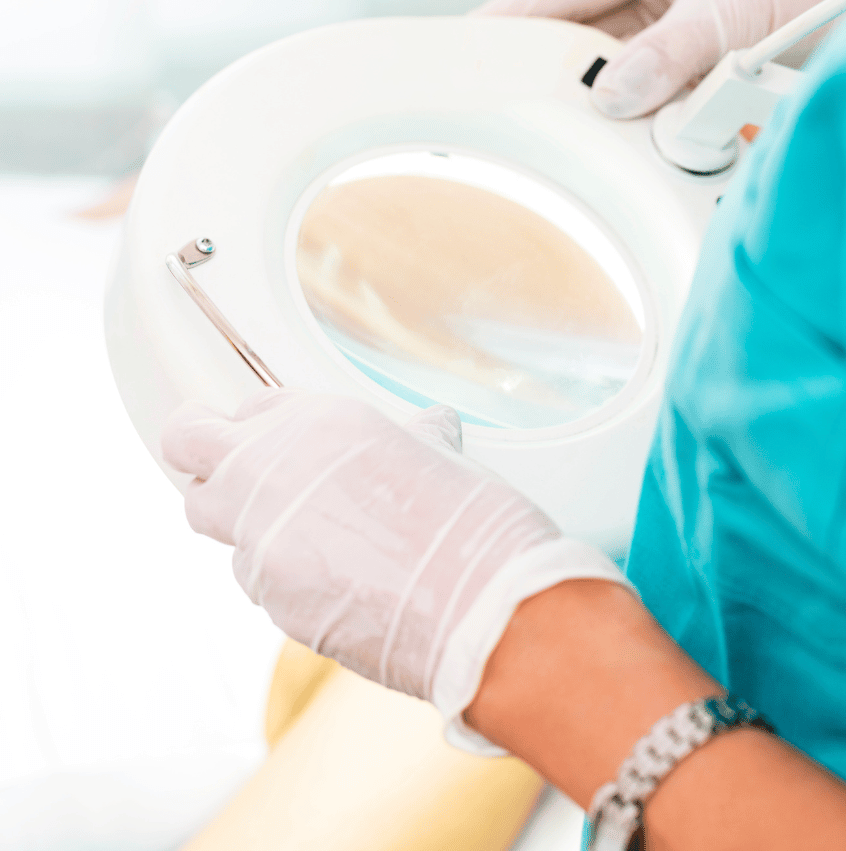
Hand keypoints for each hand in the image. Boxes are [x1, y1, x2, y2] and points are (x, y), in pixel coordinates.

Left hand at [161, 389, 624, 742]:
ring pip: (222, 530)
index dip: (257, 430)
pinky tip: (346, 588)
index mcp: (316, 422)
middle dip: (209, 465)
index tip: (271, 445)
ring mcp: (262, 539)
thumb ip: (409, 440)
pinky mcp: (270, 600)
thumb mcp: (440, 455)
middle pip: (189, 454)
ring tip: (323, 548)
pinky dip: (291, 582)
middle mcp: (272, 472)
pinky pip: (262, 584)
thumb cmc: (475, 524)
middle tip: (246, 482)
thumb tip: (429, 429)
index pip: (242, 410)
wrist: (486, 606)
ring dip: (258, 534)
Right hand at [477, 0, 845, 117]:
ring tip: (583, 140)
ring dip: (611, 110)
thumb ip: (671, 54)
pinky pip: (658, 96)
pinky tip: (639, 143)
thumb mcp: (730, 10)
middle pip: (579, 42)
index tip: (462, 58)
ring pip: (619, 76)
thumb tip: (614, 96)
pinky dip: (651, 123)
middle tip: (520, 121)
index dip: (507, 28)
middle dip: (560, 82)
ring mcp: (674, 28)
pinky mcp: (701, 64)